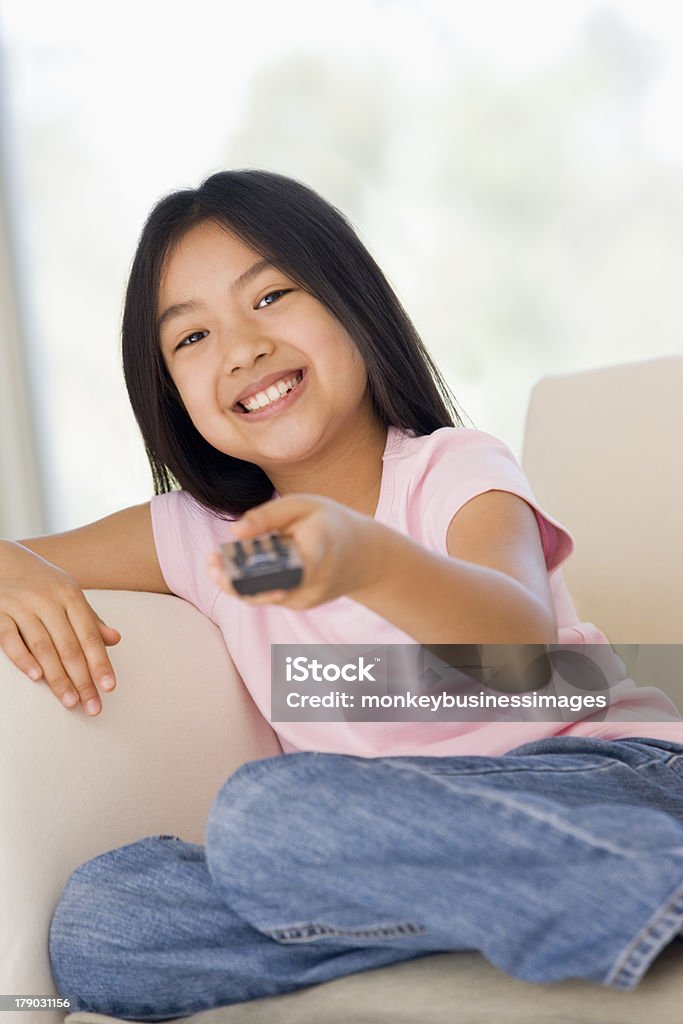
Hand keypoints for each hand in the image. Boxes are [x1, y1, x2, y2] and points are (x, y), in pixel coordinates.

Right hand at [0, 540, 120, 715]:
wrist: (1, 560)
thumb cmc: (42, 583)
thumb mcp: (69, 594)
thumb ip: (90, 619)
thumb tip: (115, 639)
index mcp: (70, 595)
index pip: (89, 635)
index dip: (100, 662)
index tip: (109, 687)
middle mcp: (47, 600)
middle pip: (68, 646)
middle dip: (82, 679)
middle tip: (92, 706)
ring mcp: (21, 606)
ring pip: (42, 647)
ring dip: (57, 677)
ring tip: (70, 701)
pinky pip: (10, 639)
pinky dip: (23, 658)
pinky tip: (36, 678)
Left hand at [206, 494, 381, 609]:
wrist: (365, 556)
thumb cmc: (331, 523)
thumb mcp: (305, 506)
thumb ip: (269, 515)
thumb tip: (234, 531)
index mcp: (319, 547)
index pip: (292, 562)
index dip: (263, 568)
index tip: (236, 560)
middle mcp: (315, 578)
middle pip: (268, 585)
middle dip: (235, 578)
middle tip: (210, 562)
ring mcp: (309, 596)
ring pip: (264, 595)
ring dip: (235, 582)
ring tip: (213, 564)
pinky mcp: (302, 604)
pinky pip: (270, 596)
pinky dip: (250, 584)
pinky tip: (233, 570)